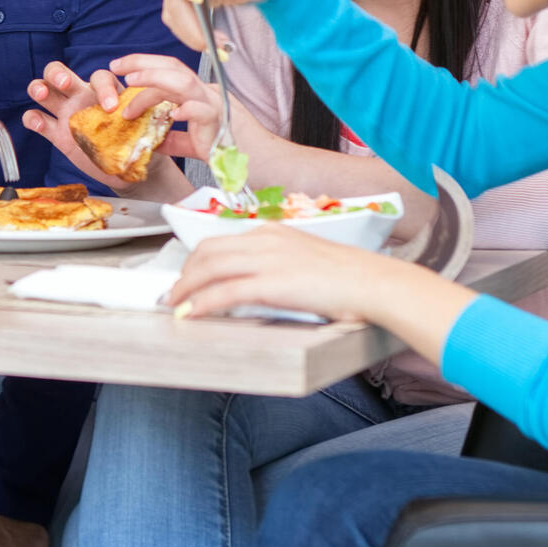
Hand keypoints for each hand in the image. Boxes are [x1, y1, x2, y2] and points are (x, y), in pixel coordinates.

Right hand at [20, 61, 200, 191]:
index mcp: (106, 94)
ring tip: (42, 94)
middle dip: (59, 73)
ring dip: (40, 87)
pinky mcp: (56, 134)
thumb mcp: (146, 132)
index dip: (104, 87)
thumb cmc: (138, 146)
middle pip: (61, 72)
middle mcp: (82, 99)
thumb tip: (170, 120)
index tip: (111, 107)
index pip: (100, 77)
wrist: (129, 171)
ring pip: (44, 90)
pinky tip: (37, 122)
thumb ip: (151, 124)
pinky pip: (37, 119)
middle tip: (65, 83)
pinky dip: (33, 118)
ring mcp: (67, 115)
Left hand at [102, 53, 228, 162]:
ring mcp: (215, 105)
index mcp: (200, 96)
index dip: (145, 65)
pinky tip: (172, 114)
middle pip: (174, 67)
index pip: (171, 71)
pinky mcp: (221, 122)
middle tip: (116, 66)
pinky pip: (203, 110)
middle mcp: (207, 94)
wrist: (263, 163)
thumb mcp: (194, 143)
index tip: (121, 68)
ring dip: (155, 79)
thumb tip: (151, 140)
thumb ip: (174, 139)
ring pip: (184, 82)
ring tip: (131, 83)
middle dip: (142, 63)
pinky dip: (187, 110)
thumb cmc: (231, 151)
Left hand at [167, 225, 400, 324]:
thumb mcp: (307, 260)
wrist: (375, 283)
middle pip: (207, 251)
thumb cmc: (350, 278)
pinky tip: (191, 315)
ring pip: (209, 268)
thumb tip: (261, 284)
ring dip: (185, 289)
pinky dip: (201, 304)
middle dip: (184, 273)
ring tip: (173, 306)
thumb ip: (280, 265)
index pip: (221, 240)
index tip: (186, 276)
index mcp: (273, 231)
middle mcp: (266, 239)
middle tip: (172, 294)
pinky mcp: (272, 283)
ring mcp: (268, 259)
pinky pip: (225, 292)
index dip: (197, 260)